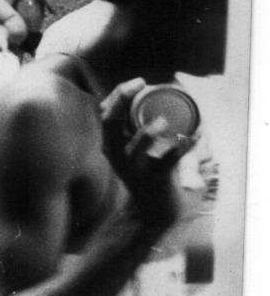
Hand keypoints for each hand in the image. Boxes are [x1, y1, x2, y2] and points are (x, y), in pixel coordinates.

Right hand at [99, 78, 190, 221]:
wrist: (153, 214)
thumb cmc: (147, 178)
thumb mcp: (136, 152)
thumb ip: (144, 130)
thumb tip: (168, 106)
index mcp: (112, 144)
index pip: (105, 113)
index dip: (118, 94)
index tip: (138, 82)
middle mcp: (117, 154)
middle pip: (109, 122)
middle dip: (120, 99)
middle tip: (139, 85)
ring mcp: (134, 168)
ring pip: (133, 146)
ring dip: (146, 132)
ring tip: (162, 121)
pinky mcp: (154, 180)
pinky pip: (166, 163)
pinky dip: (179, 150)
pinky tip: (191, 140)